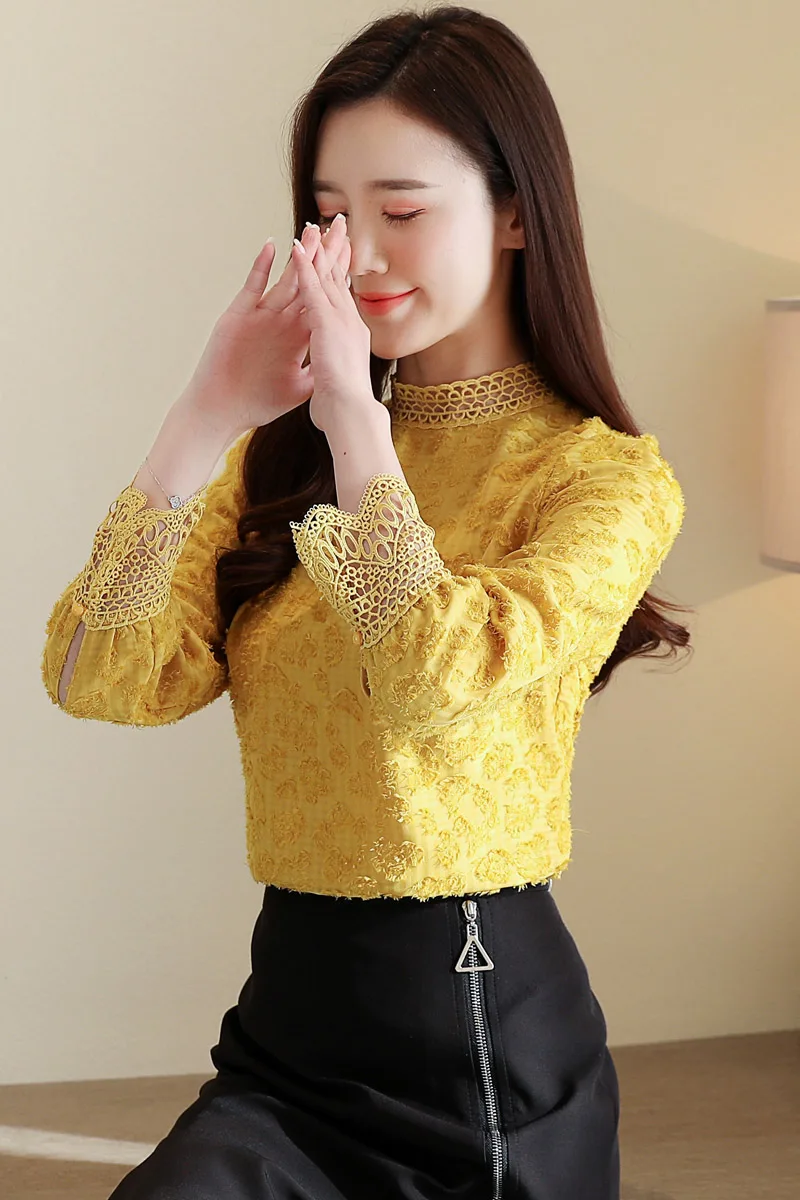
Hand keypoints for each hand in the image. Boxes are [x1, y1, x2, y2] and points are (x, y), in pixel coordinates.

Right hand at [180, 218, 352, 440]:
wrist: (224, 410)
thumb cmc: (258, 402)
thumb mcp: (300, 388)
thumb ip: (319, 371)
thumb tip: (344, 367)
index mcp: (298, 336)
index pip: (323, 300)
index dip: (337, 278)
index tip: (353, 255)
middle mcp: (281, 321)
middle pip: (308, 282)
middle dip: (323, 255)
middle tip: (339, 226)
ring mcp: (261, 317)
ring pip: (285, 281)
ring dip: (298, 256)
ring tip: (311, 230)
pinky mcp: (239, 317)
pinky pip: (253, 288)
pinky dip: (261, 268)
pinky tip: (272, 248)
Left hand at [291, 217, 377, 433]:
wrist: (350, 415)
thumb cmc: (343, 408)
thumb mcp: (337, 384)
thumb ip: (334, 372)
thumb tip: (330, 380)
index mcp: (351, 336)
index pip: (344, 297)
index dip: (341, 274)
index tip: (339, 255)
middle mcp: (349, 322)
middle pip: (340, 279)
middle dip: (337, 251)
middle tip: (338, 226)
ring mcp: (339, 320)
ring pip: (327, 278)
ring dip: (320, 250)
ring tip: (315, 225)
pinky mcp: (325, 323)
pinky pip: (310, 289)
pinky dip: (304, 268)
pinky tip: (296, 248)